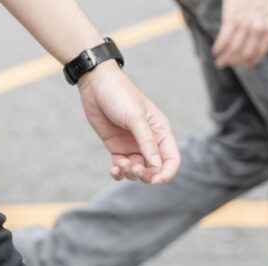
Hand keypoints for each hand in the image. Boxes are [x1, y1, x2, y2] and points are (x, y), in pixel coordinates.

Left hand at [77, 64, 179, 184]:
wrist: (95, 84)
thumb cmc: (119, 94)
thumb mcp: (135, 118)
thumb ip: (146, 142)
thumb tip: (156, 166)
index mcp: (161, 131)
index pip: (171, 160)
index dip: (166, 173)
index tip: (155, 180)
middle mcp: (149, 141)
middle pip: (155, 170)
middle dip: (146, 175)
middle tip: (134, 169)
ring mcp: (133, 146)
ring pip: (138, 172)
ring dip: (130, 174)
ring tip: (120, 165)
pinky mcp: (117, 148)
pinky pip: (122, 168)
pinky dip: (119, 173)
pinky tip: (114, 169)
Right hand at [213, 0, 267, 68]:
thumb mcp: (264, 12)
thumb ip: (261, 29)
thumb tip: (248, 51)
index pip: (259, 53)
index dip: (249, 62)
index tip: (240, 65)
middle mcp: (258, 26)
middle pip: (245, 53)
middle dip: (234, 62)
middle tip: (225, 64)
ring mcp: (245, 22)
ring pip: (234, 49)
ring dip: (224, 58)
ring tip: (219, 61)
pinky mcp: (232, 17)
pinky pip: (224, 39)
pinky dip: (218, 47)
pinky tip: (215, 51)